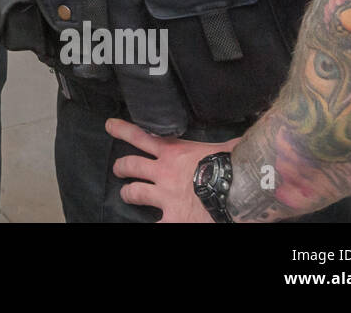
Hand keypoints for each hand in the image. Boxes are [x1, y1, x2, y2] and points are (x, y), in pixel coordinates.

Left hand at [106, 118, 239, 222]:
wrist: (241, 189)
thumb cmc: (237, 165)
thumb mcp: (228, 146)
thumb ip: (224, 145)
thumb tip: (240, 143)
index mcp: (175, 152)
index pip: (142, 136)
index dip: (122, 130)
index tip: (109, 126)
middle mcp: (164, 172)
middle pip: (131, 165)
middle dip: (121, 167)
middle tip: (118, 169)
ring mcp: (164, 197)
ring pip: (134, 192)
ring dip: (128, 193)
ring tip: (126, 195)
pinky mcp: (172, 219)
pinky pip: (153, 224)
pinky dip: (150, 223)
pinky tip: (146, 223)